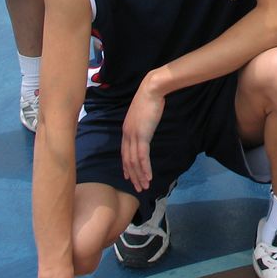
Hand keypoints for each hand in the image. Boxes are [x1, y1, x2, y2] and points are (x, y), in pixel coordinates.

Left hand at [120, 78, 164, 193]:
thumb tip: (146, 127)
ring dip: (139, 176)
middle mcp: (127, 135)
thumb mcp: (143, 114)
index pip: (125, 152)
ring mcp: (133, 136)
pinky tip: (149, 177)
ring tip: (144, 186)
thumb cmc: (150, 98)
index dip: (126, 166)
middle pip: (128, 160)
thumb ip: (142, 123)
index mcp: (126, 130)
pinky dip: (145, 168)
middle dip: (132, 175)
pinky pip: (143, 157)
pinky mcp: (142, 136)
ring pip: (134, 162)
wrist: (151, 90)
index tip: (129, 176)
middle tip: (138, 187)